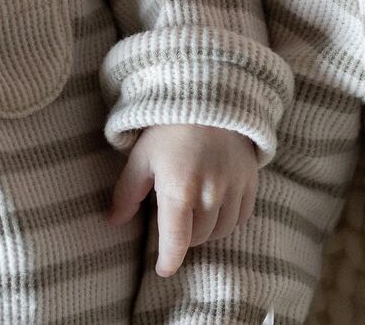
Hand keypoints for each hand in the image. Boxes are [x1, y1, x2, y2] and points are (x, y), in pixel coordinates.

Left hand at [106, 123, 258, 276]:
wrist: (208, 96)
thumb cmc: (168, 127)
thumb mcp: (141, 157)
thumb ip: (127, 193)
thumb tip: (113, 221)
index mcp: (179, 189)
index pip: (177, 242)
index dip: (169, 261)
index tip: (163, 269)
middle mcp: (210, 193)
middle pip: (199, 238)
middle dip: (185, 236)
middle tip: (175, 223)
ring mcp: (234, 188)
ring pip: (222, 231)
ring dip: (207, 230)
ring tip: (195, 215)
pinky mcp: (250, 181)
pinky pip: (242, 217)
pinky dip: (228, 220)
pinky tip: (216, 208)